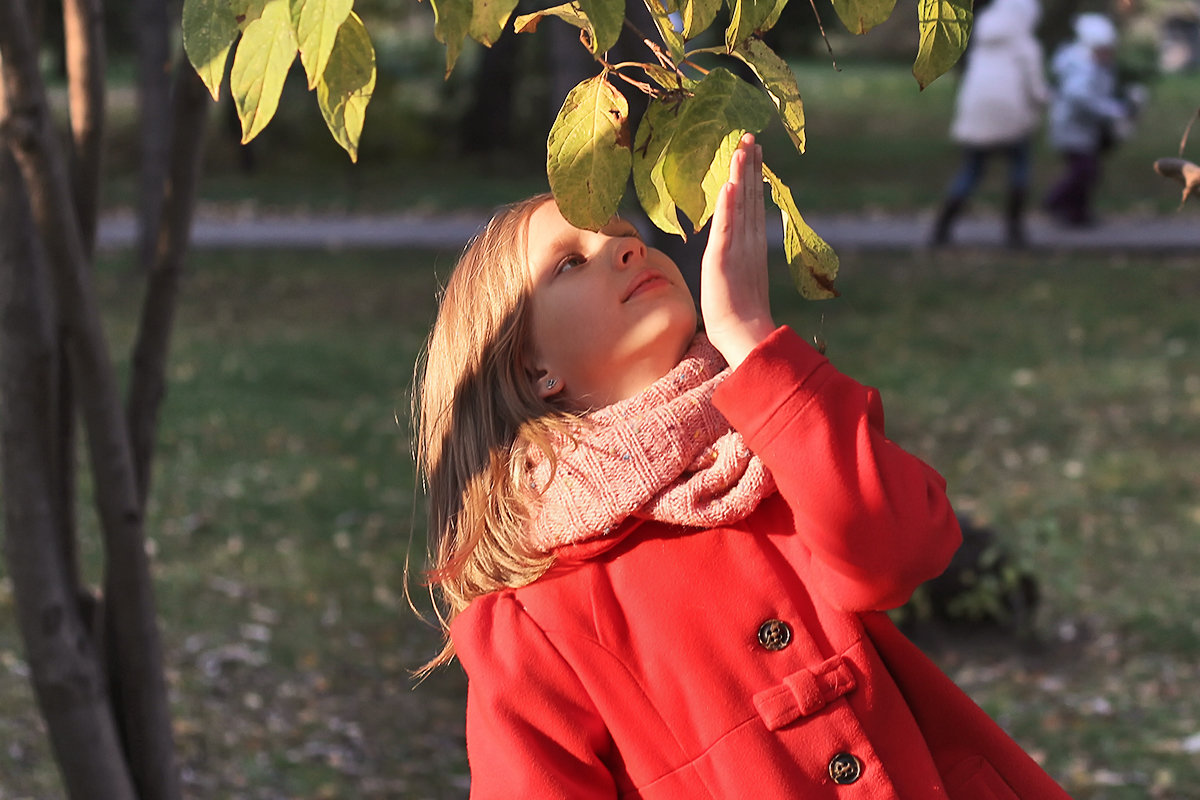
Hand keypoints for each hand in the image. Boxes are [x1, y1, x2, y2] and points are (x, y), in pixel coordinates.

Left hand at [700, 133, 775, 368]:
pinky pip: (726, 229)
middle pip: (749, 197)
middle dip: (749, 166)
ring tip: (742, 149)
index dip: (751, 176)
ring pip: (740, 206)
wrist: (742, 334)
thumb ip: (739, 258)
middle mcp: (747, 242)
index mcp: (751, 245)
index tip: (753, 151)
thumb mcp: (738, 277)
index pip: (751, 203)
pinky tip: (729, 186)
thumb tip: (737, 249)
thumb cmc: (738, 314)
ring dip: (741, 177)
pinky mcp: (723, 260)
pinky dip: (729, 207)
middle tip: (751, 137)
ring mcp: (737, 249)